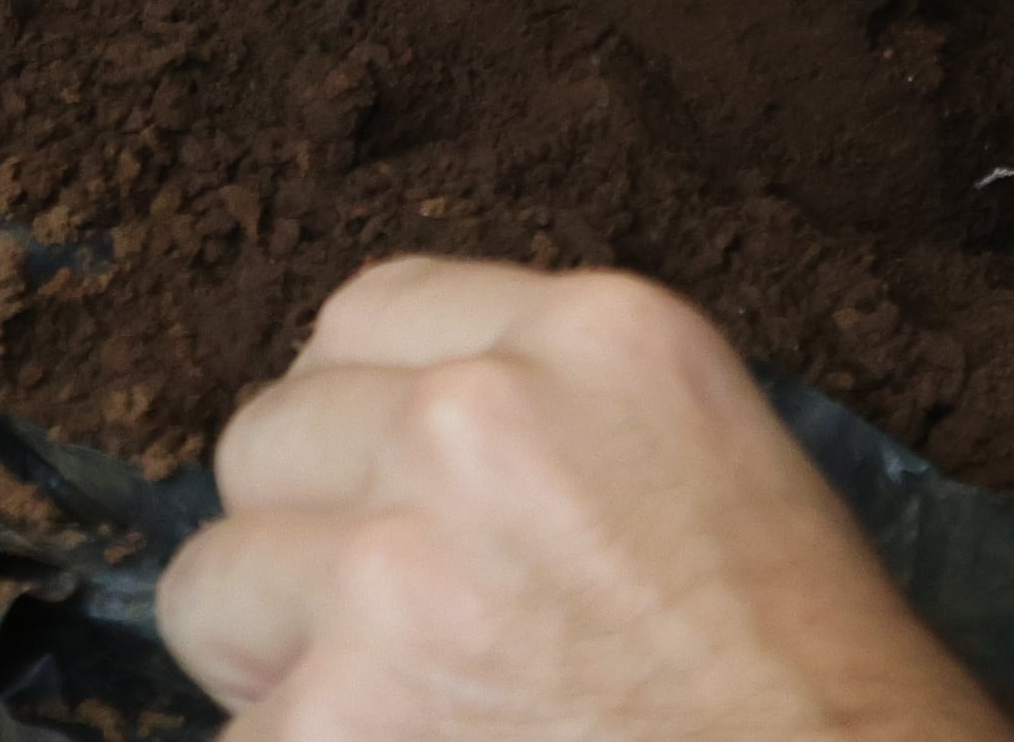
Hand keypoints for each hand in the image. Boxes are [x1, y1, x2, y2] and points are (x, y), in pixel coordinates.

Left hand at [159, 260, 1010, 741]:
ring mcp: (393, 572)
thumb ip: (557, 408)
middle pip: (268, 436)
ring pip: (211, 582)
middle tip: (394, 620)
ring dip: (278, 654)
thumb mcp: (711, 449)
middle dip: (306, 533)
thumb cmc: (802, 665)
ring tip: (398, 702)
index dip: (363, 416)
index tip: (388, 486)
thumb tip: (401, 435)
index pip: (368, 313)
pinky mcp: (334, 720)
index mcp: (593, 336)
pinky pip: (242, 734)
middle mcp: (478, 421)